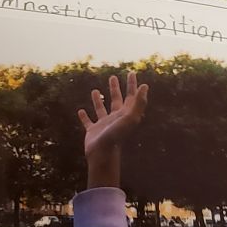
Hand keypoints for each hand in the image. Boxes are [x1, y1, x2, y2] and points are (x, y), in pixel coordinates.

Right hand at [78, 71, 148, 189]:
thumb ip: (138, 103)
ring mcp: (103, 125)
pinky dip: (84, 116)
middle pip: (116, 100)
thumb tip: (145, 86)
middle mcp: (115, 118)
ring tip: (94, 90)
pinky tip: (80, 110)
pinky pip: (88, 121)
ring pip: (101, 110)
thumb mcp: (130, 118)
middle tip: (113, 77)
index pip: (131, 97)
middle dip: (115, 89)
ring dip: (98, 100)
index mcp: (125, 115)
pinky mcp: (92, 131)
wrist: (103, 154)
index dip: (132, 85)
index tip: (131, 73)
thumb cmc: (116, 136)